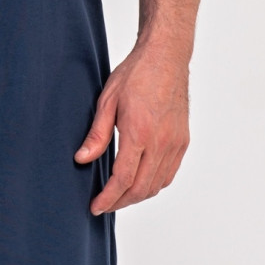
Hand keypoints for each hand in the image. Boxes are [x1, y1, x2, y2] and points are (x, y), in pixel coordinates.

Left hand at [74, 47, 189, 214]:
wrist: (166, 58)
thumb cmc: (136, 74)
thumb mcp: (107, 101)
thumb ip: (96, 135)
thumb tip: (82, 159)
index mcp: (139, 132)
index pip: (123, 179)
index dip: (108, 198)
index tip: (96, 206)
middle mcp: (161, 142)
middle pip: (141, 188)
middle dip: (120, 202)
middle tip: (104, 205)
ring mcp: (175, 143)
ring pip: (157, 185)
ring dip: (137, 196)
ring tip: (118, 196)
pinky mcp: (182, 141)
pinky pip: (169, 174)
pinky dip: (153, 185)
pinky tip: (139, 182)